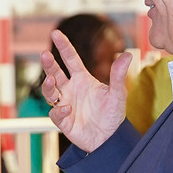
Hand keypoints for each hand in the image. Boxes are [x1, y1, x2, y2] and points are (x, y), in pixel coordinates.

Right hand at [40, 29, 131, 152]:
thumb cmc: (113, 115)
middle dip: (49, 64)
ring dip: (49, 86)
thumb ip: (119, 75)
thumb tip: (128, 54)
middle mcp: (71, 89)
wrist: (109, 139)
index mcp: (82, 79)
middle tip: (45, 54)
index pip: (70, 59)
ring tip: (53, 81)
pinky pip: (55, 112)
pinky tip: (68, 108)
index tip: (56, 32)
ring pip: (50, 91)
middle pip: (55, 72)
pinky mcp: (63, 120)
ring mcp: (65, 104)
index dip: (63, 46)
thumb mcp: (118, 93)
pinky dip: (59, 110)